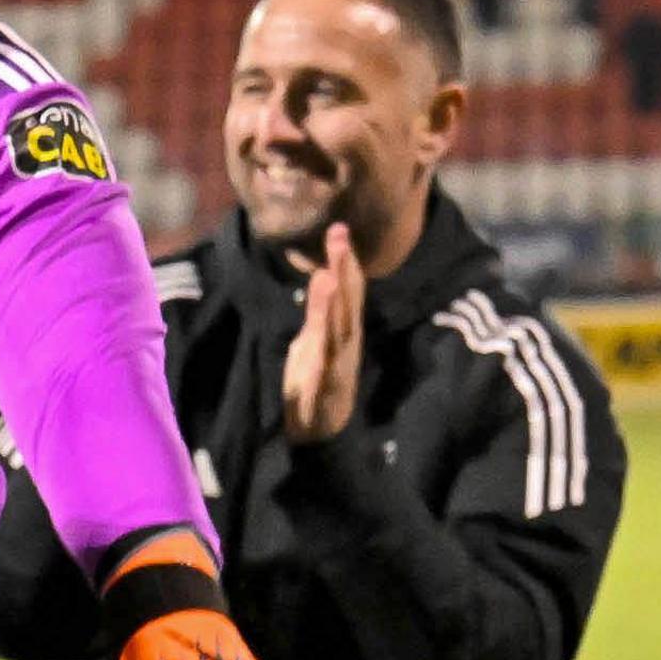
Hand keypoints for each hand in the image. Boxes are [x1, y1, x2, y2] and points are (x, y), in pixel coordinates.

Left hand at [281, 223, 365, 443]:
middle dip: (344, 269)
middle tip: (339, 236)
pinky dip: (322, 348)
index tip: (339, 229)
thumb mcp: (313, 339)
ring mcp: (338, 363)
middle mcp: (345, 342)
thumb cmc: (315, 381)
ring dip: (334, 302)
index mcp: (341, 330)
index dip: (345, 261)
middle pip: (347, 301)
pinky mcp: (325, 387)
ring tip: (328, 273)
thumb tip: (323, 277)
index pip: (347, 290)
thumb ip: (320, 311)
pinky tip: (317, 333)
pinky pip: (324, 366)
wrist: (319, 430)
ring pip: (338, 328)